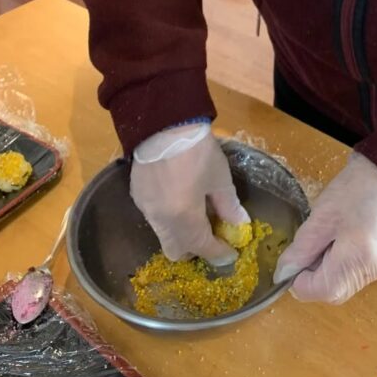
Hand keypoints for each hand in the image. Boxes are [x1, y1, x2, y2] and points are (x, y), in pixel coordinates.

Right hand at [130, 122, 248, 264]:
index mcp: (184, 218)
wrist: (163, 122)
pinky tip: (177, 196)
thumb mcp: (219, 177)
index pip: (203, 248)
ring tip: (195, 211)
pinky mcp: (137, 195)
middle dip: (194, 249)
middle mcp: (161, 220)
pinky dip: (168, 216)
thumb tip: (239, 223)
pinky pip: (154, 217)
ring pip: (163, 235)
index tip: (230, 253)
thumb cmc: (197, 150)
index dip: (218, 254)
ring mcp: (146, 208)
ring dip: (180, 232)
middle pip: (176, 251)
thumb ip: (228, 204)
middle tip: (210, 234)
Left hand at [273, 152, 376, 303]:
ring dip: (330, 268)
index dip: (301, 279)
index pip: (320, 291)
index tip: (298, 255)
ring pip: (346, 283)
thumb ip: (301, 249)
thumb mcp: (321, 216)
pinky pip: (358, 273)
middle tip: (315, 241)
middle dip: (315, 274)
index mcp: (358, 259)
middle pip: (334, 291)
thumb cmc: (356, 189)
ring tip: (333, 235)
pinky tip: (347, 236)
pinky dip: (345, 263)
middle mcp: (375, 271)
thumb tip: (284, 273)